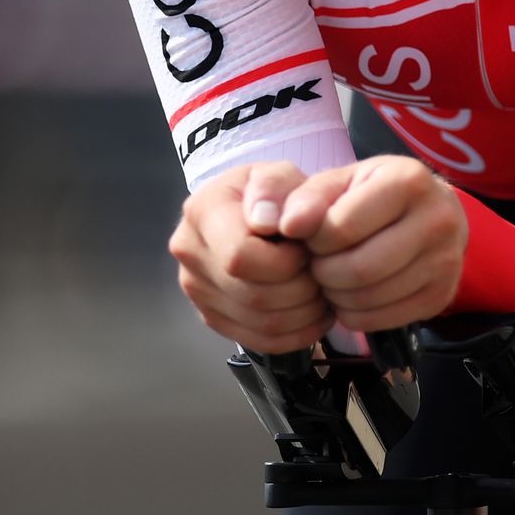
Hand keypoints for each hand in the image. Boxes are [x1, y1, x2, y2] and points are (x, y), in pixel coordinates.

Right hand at [168, 161, 332, 352]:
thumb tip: (265, 220)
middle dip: (301, 290)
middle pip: (252, 295)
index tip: (306, 249)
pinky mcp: (212, 315)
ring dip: (304, 315)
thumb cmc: (272, 194)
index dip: (285, 262)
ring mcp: (197, 289)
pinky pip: (258, 340)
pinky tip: (313, 314)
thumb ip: (276, 187)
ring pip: (258, 323)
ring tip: (323, 293)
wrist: (257, 213)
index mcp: (202, 212)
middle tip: (324, 274)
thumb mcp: (280, 174)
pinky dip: (295, 334)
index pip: (240, 257)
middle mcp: (190, 253)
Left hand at [275, 155, 466, 332]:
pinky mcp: (442, 296)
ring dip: (337, 296)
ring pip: (370, 298)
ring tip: (333, 278)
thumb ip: (306, 197)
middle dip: (324, 273)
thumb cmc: (376, 195)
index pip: (342, 228)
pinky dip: (355, 314)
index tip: (311, 237)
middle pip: (359, 269)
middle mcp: (436, 219)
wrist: (433, 212)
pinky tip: (351, 296)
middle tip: (318, 264)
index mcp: (407, 180)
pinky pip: (383, 320)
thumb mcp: (341, 181)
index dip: (314, 240)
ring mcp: (445, 261)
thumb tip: (284, 225)